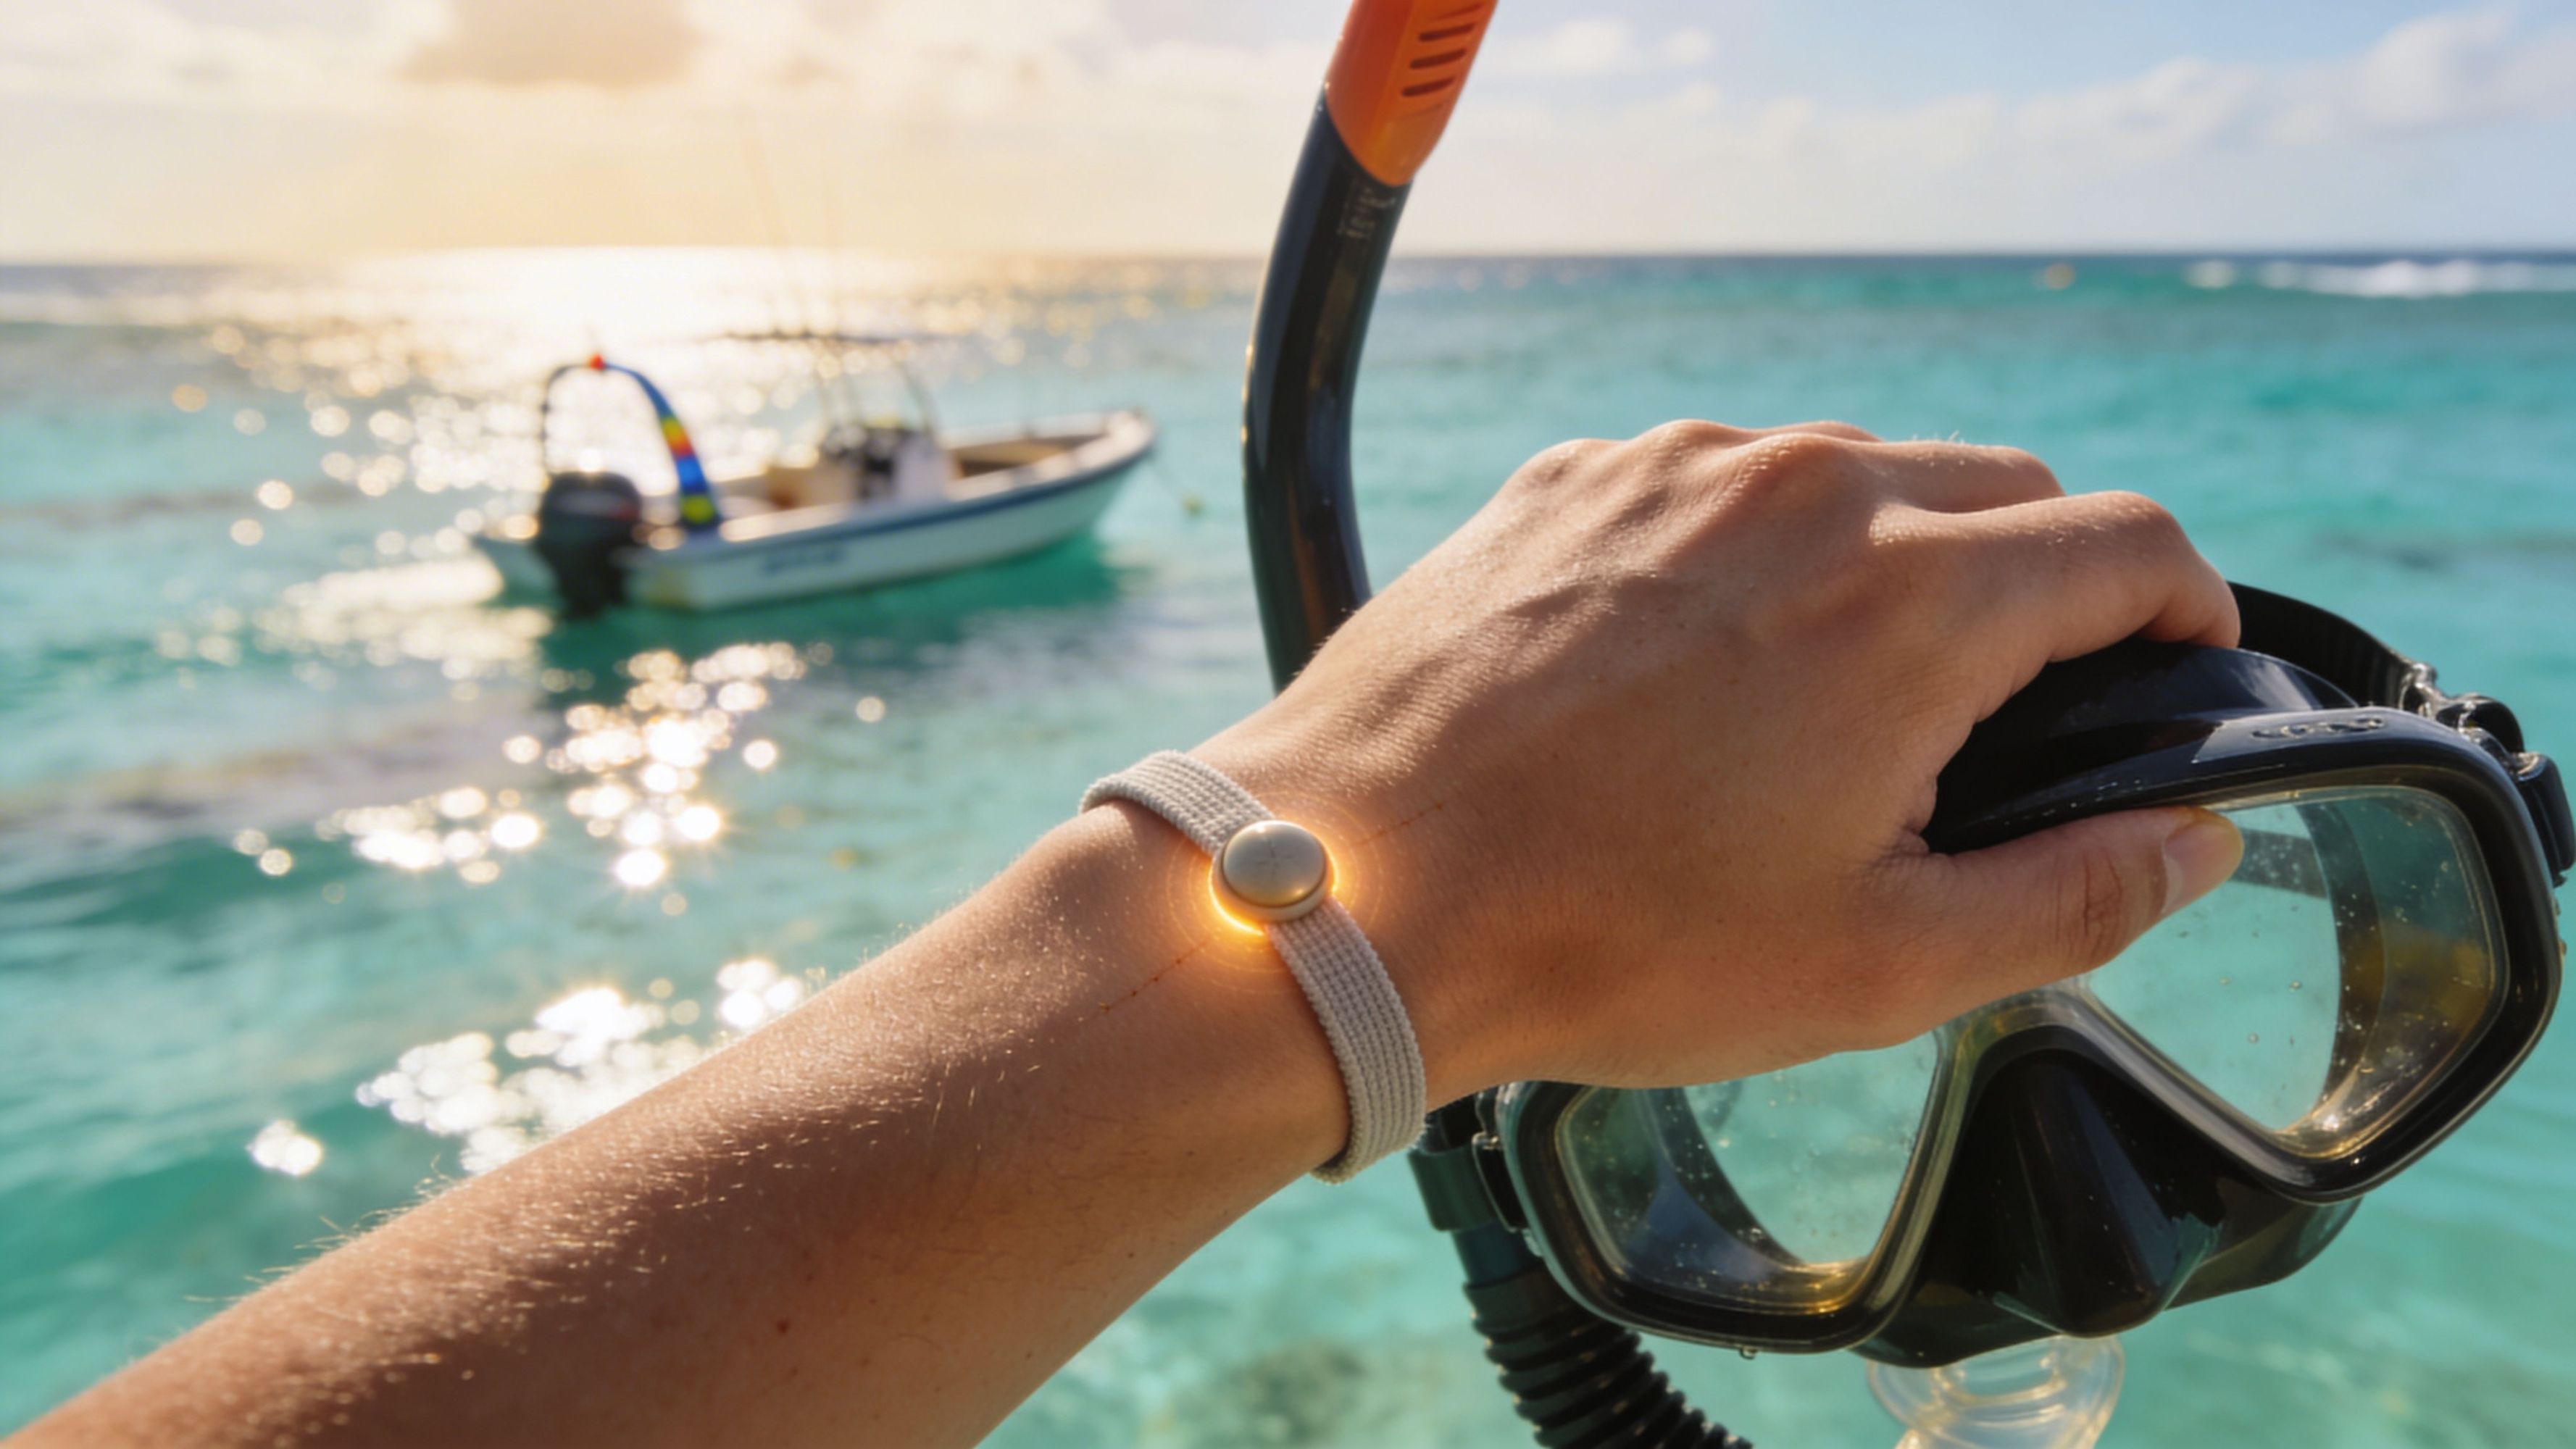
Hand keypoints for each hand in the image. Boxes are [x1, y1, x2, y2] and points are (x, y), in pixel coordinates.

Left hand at [1201, 420, 2244, 1099]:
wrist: (1358, 890)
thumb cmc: (1610, 941)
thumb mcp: (1881, 964)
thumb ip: (2078, 894)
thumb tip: (2197, 837)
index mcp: (1910, 599)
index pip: (2130, 542)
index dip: (2184, 610)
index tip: (2172, 668)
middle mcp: (1802, 491)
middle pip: (2002, 489)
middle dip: (2046, 581)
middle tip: (2010, 709)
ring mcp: (1672, 470)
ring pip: (1853, 475)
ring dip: (1891, 559)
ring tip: (1837, 694)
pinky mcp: (1569, 481)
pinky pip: (1714, 486)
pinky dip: (1751, 551)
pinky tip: (1698, 664)